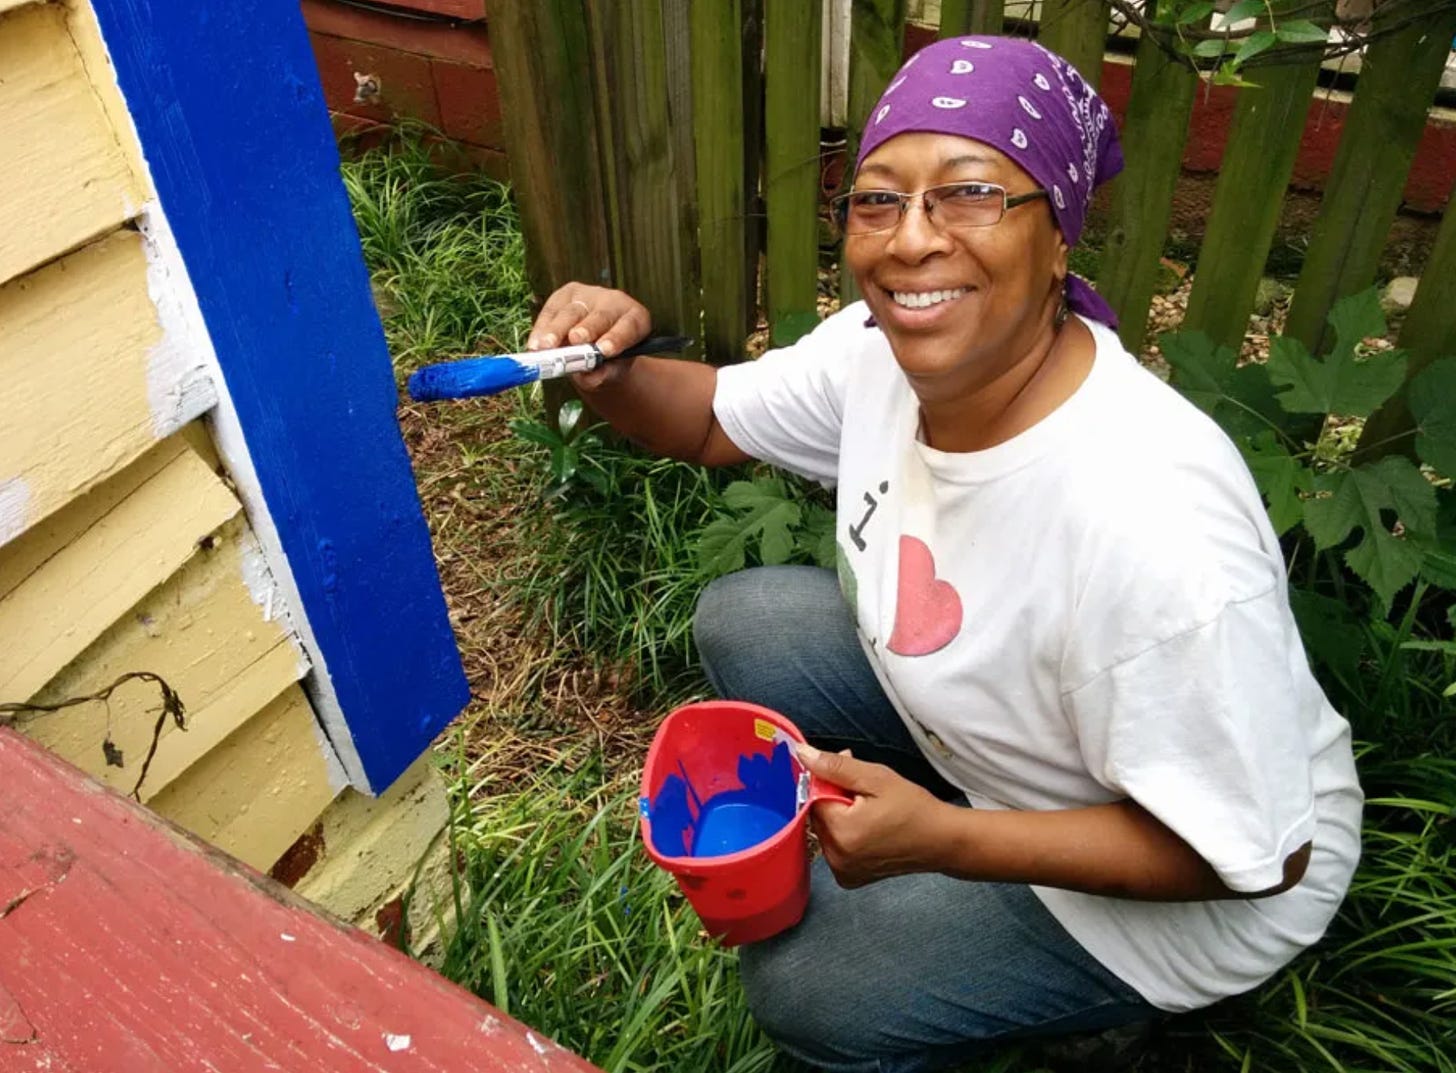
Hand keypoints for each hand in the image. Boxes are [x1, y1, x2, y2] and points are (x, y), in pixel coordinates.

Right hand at [527, 284, 650, 389]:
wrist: (594, 347)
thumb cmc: (609, 361)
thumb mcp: (612, 371)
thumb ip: (604, 374)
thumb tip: (591, 376)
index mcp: (635, 319)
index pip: (629, 326)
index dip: (616, 337)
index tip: (604, 350)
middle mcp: (614, 301)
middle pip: (600, 315)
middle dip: (586, 328)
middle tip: (576, 340)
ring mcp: (588, 295)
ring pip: (571, 312)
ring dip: (556, 330)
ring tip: (545, 346)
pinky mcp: (565, 295)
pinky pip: (551, 311)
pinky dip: (541, 329)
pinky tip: (535, 345)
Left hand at [795, 743, 951, 888]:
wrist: (942, 841)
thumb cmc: (914, 808)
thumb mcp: (876, 778)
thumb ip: (835, 766)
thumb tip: (801, 754)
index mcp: (840, 832)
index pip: (813, 796)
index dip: (831, 782)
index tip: (853, 778)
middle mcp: (836, 857)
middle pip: (818, 815)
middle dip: (834, 799)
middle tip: (865, 793)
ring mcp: (842, 871)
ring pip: (825, 831)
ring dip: (839, 817)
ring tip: (871, 812)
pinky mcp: (849, 878)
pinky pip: (834, 848)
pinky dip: (845, 836)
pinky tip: (868, 831)